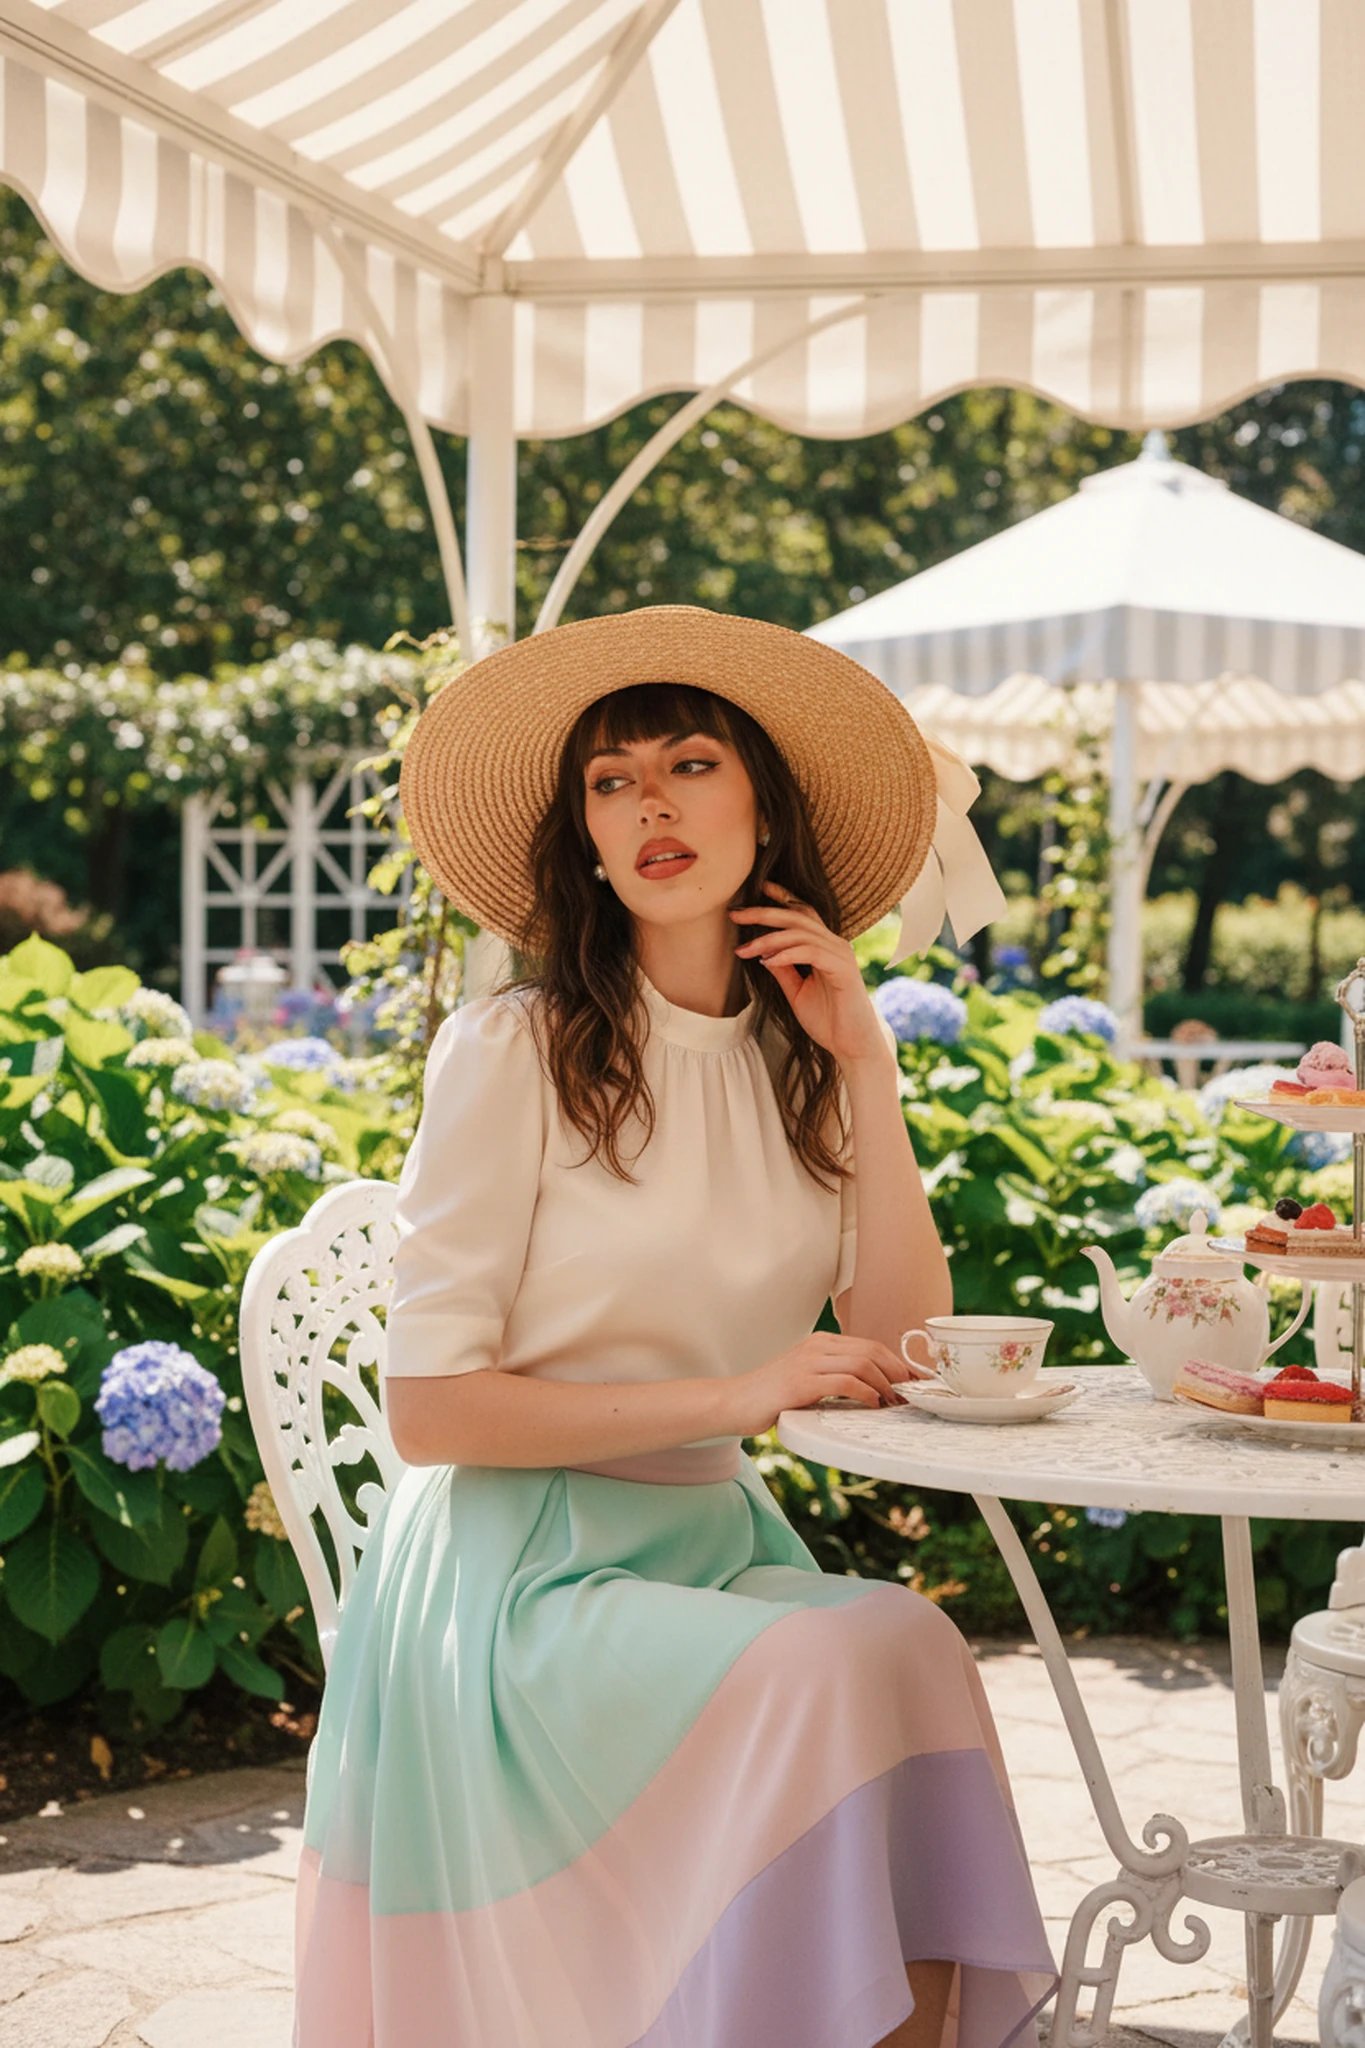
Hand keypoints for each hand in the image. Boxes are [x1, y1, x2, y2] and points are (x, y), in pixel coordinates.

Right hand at [722, 1332, 910, 1436]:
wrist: (735, 1402)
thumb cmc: (772, 1396)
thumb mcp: (807, 1378)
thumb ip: (833, 1376)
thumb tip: (872, 1388)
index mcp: (820, 1342)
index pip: (868, 1345)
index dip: (896, 1363)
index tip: (913, 1381)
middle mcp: (816, 1346)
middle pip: (872, 1350)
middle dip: (898, 1372)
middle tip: (910, 1393)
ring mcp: (808, 1362)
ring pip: (863, 1363)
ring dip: (886, 1384)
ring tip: (893, 1402)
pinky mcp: (802, 1382)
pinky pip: (846, 1382)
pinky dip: (866, 1393)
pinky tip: (872, 1404)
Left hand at [730, 880, 889, 1063]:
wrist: (852, 1046)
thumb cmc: (828, 1021)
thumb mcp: (796, 991)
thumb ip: (783, 969)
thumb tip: (763, 952)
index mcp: (825, 947)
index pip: (803, 913)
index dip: (782, 897)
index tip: (758, 888)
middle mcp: (835, 944)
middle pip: (797, 916)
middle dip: (763, 912)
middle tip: (735, 914)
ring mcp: (840, 954)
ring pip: (800, 932)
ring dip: (768, 939)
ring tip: (744, 950)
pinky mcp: (842, 969)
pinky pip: (810, 952)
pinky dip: (786, 954)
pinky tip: (767, 961)